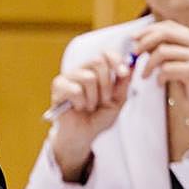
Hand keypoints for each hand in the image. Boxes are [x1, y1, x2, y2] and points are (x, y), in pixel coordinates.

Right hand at [49, 50, 132, 181]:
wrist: (84, 135)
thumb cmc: (99, 117)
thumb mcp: (117, 101)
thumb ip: (123, 83)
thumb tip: (131, 65)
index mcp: (95, 71)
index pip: (105, 53)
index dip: (115, 60)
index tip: (123, 73)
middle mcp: (80, 70)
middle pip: (97, 62)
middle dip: (107, 84)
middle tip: (104, 101)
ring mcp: (67, 77)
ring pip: (88, 78)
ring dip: (94, 98)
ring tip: (90, 107)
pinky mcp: (57, 87)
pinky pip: (75, 90)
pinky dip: (81, 103)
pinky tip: (77, 107)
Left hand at [133, 20, 188, 141]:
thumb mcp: (177, 63)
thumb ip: (165, 49)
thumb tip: (140, 39)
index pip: (168, 26)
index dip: (148, 30)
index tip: (132, 39)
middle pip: (164, 33)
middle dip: (143, 42)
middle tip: (133, 54)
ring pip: (162, 51)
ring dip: (148, 65)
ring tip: (145, 75)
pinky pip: (166, 68)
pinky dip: (158, 77)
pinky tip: (160, 84)